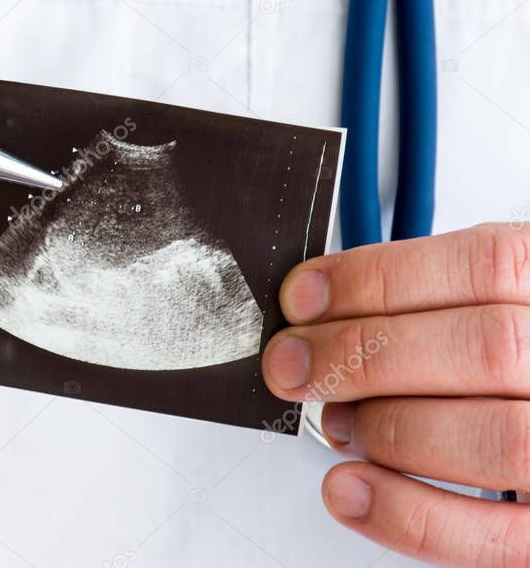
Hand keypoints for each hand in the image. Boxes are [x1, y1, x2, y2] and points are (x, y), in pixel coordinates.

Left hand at [262, 223, 529, 565]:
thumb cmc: (520, 358)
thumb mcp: (501, 303)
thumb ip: (433, 305)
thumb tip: (320, 318)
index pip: (486, 265)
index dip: (378, 279)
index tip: (303, 298)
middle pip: (484, 347)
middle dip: (363, 354)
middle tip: (293, 365)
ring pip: (495, 437)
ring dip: (389, 429)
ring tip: (339, 422)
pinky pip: (493, 536)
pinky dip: (406, 513)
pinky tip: (349, 489)